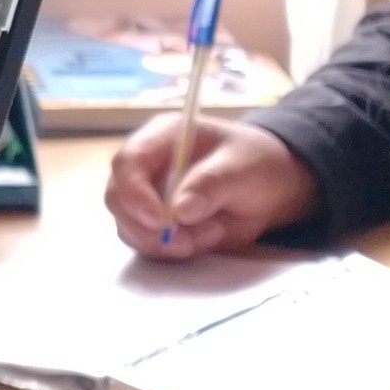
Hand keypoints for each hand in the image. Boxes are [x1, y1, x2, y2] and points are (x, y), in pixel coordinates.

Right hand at [106, 117, 318, 258]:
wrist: (271, 188)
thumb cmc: (255, 164)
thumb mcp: (242, 168)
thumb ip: (211, 184)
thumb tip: (180, 211)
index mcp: (162, 138)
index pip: (127, 162)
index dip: (134, 193)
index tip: (162, 221)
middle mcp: (147, 167)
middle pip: (118, 199)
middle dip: (147, 228)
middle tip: (186, 243)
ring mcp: (148, 197)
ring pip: (130, 227)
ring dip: (166, 243)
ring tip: (211, 233)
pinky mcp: (156, 225)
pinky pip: (148, 245)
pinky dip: (174, 251)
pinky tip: (207, 238)